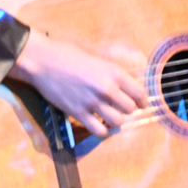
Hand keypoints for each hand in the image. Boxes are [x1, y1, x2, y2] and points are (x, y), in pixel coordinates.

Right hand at [8, 29, 147, 137]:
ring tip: (110, 116)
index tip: (141, 103)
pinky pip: (99, 131)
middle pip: (130, 109)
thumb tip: (127, 86)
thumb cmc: (70, 55)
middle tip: (121, 108)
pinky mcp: (78, 113)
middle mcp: (107, 89)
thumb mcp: (99, 59)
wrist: (44, 62)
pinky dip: (102, 131)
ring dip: (116, 120)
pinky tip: (100, 125)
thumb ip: (113, 74)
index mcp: (114, 73)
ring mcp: (92, 103)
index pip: (139, 93)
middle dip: (128, 109)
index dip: (142, 100)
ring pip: (117, 121)